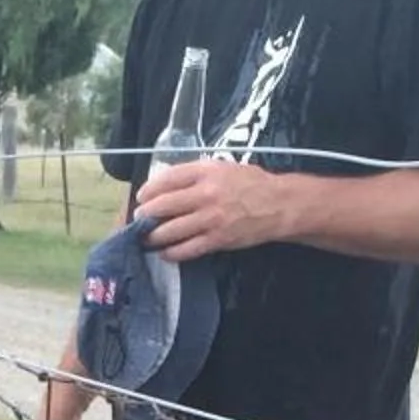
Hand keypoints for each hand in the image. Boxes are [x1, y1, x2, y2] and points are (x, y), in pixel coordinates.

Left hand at [131, 160, 290, 260]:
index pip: (167, 179)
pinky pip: (186, 249)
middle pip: (163, 205)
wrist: (279, 205)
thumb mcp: (222, 167)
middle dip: (145, 215)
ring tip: (147, 238)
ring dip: (153, 237)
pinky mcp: (217, 239)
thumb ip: (196, 174)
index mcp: (206, 172)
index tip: (141, 197)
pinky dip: (171, 252)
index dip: (149, 190)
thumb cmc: (251, 184)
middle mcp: (205, 194)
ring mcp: (210, 219)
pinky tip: (165, 252)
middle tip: (139, 220)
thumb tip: (167, 183)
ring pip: (170, 230)